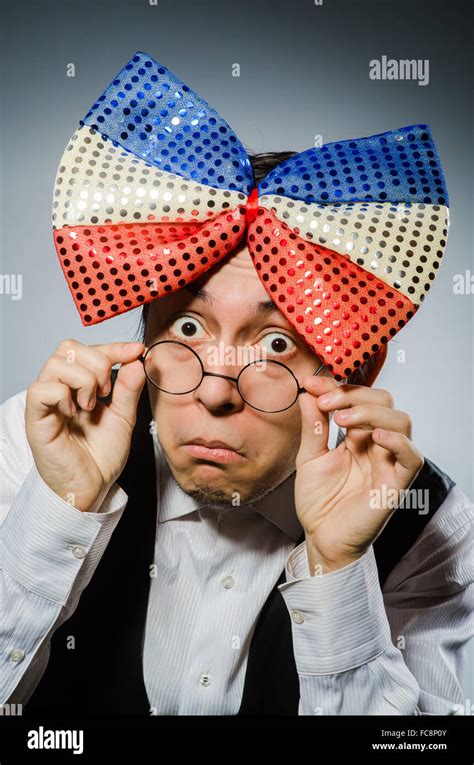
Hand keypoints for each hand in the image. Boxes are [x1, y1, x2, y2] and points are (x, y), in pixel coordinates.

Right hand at [25, 340, 145, 511]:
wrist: (92, 487)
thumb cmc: (101, 456)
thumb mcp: (124, 417)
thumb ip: (129, 388)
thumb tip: (137, 359)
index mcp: (78, 385)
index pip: (90, 349)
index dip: (114, 346)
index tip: (137, 351)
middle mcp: (60, 388)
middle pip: (69, 347)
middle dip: (98, 362)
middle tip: (108, 391)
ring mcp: (46, 402)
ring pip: (55, 363)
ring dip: (83, 380)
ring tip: (91, 405)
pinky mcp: (36, 418)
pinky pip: (41, 389)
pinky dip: (63, 396)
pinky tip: (74, 414)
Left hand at [294, 375, 423, 573]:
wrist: (321, 539)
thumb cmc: (319, 503)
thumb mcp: (308, 458)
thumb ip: (312, 427)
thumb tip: (308, 394)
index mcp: (357, 437)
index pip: (359, 399)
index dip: (337, 387)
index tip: (312, 384)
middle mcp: (376, 446)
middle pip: (384, 402)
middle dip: (355, 394)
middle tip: (326, 402)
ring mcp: (388, 463)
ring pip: (401, 421)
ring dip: (371, 412)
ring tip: (342, 419)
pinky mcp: (395, 484)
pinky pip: (411, 457)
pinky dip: (398, 442)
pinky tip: (374, 437)